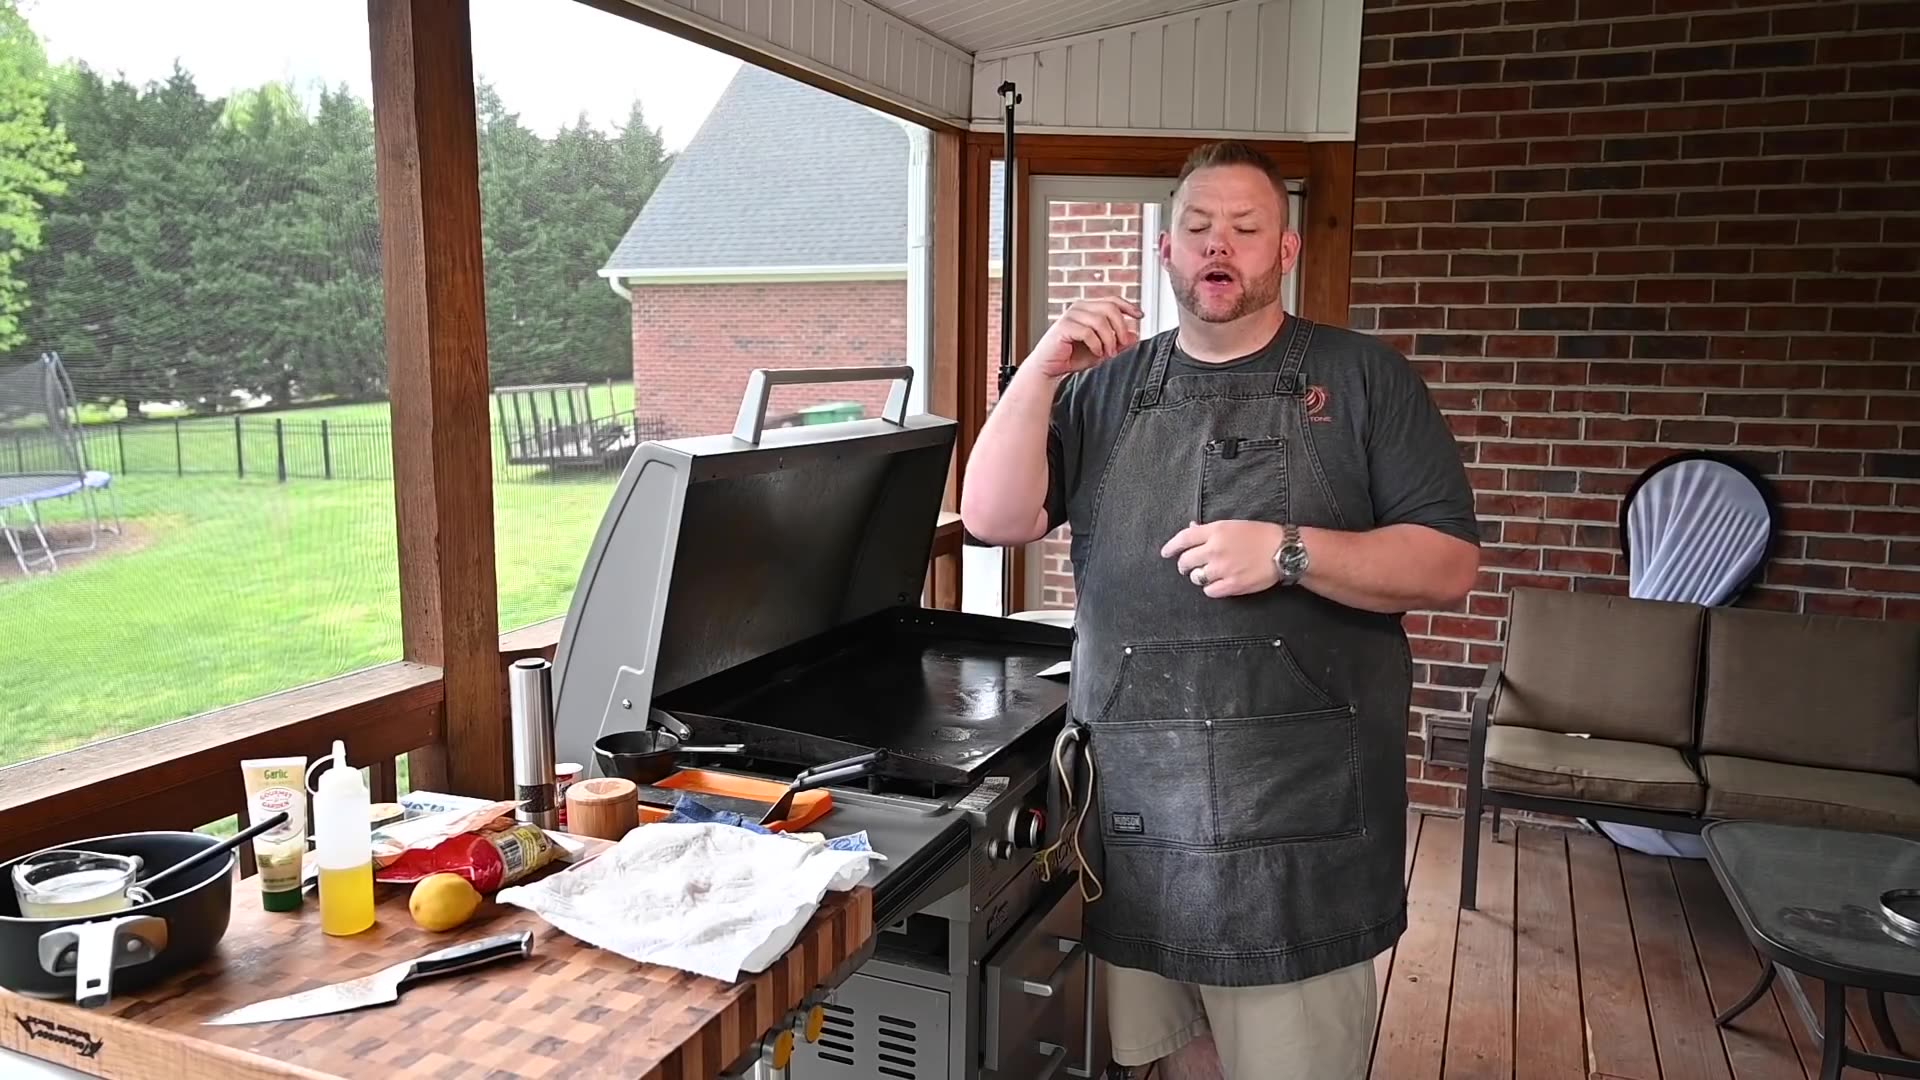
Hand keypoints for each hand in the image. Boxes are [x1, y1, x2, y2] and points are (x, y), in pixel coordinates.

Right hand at [1025, 296, 1143, 379]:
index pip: (1112, 300)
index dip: (1128, 306)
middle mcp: (1079, 308)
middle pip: (1110, 308)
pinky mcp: (1063, 327)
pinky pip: (1088, 332)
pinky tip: (1097, 353)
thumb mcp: (1102, 350)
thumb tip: (1136, 335)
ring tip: (1108, 353)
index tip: (1141, 315)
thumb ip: (1118, 342)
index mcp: (1088, 309)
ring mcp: (1070, 316)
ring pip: (1100, 321)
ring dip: (1109, 339)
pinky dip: (1096, 345)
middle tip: (1123, 344)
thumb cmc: (1072, 357)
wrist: (1049, 368)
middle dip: (1120, 327)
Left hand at [1161, 520, 1285, 597]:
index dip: (1171, 547)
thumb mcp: (1233, 525)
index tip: (1165, 553)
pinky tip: (1218, 583)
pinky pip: (1209, 591)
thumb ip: (1209, 529)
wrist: (1282, 550)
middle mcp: (1215, 550)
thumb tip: (1191, 528)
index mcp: (1215, 531)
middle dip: (1184, 565)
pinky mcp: (1232, 585)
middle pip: (1185, 562)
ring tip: (1209, 573)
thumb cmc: (1260, 535)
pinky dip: (1211, 588)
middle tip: (1188, 566)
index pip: (1183, 539)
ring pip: (1196, 577)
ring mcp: (1222, 569)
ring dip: (1199, 576)